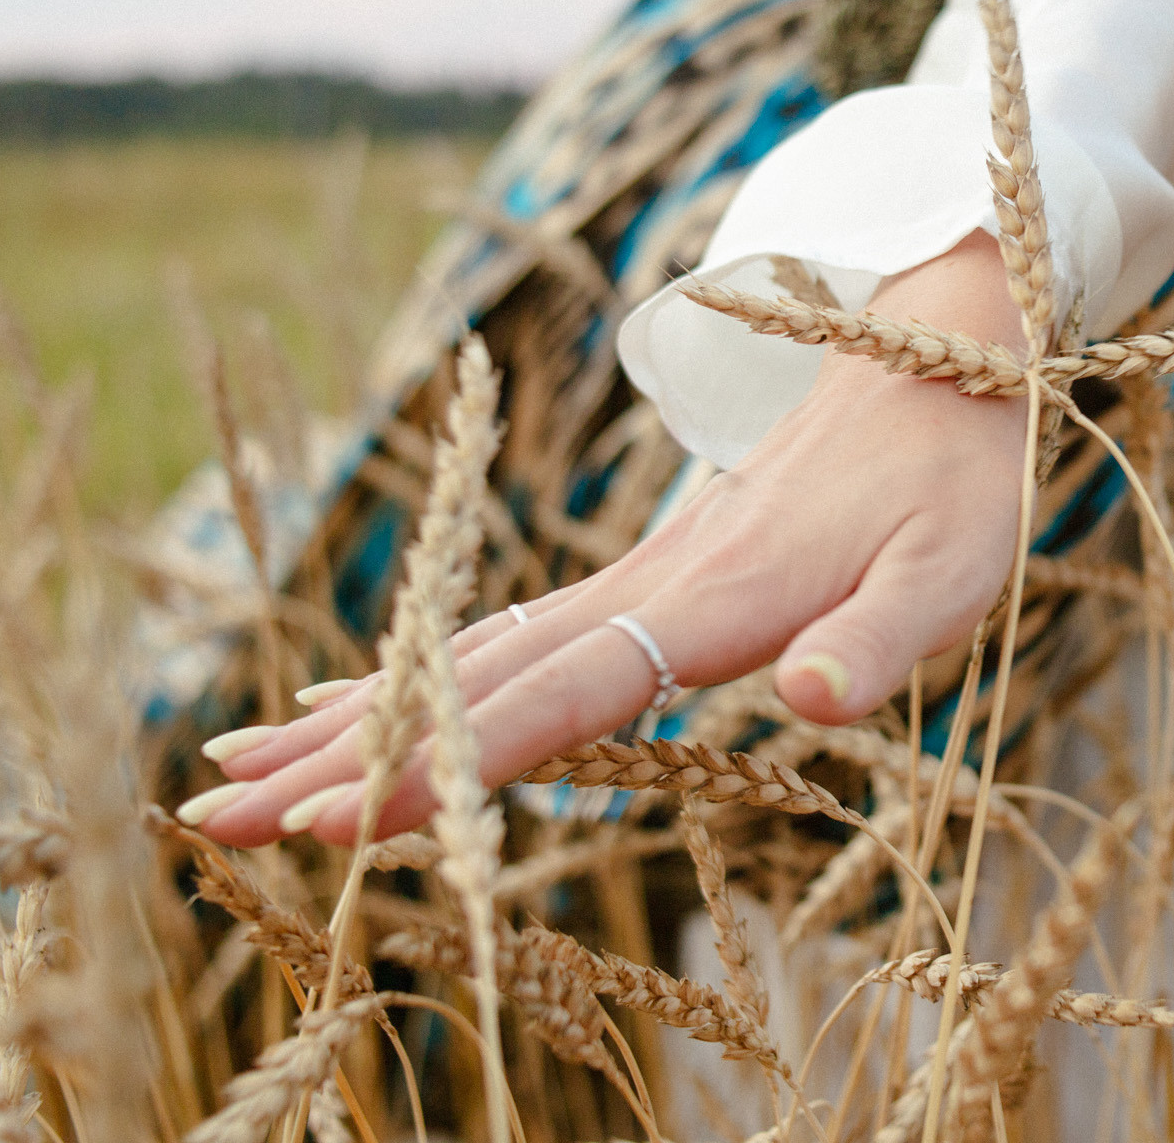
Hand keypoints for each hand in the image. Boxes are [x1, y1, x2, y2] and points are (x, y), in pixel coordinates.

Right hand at [182, 234, 1029, 847]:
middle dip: (346, 753)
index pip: (555, 696)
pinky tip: (368, 702)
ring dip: (357, 714)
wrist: (945, 355)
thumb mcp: (952, 571)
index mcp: (714, 597)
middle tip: (217, 818)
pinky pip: (512, 632)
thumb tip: (816, 699)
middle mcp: (652, 582)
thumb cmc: (956, 480)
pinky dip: (425, 673)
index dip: (444, 760)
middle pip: (475, 676)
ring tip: (238, 771)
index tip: (330, 816)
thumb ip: (883, 641)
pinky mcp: (653, 571)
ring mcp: (642, 573)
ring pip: (473, 650)